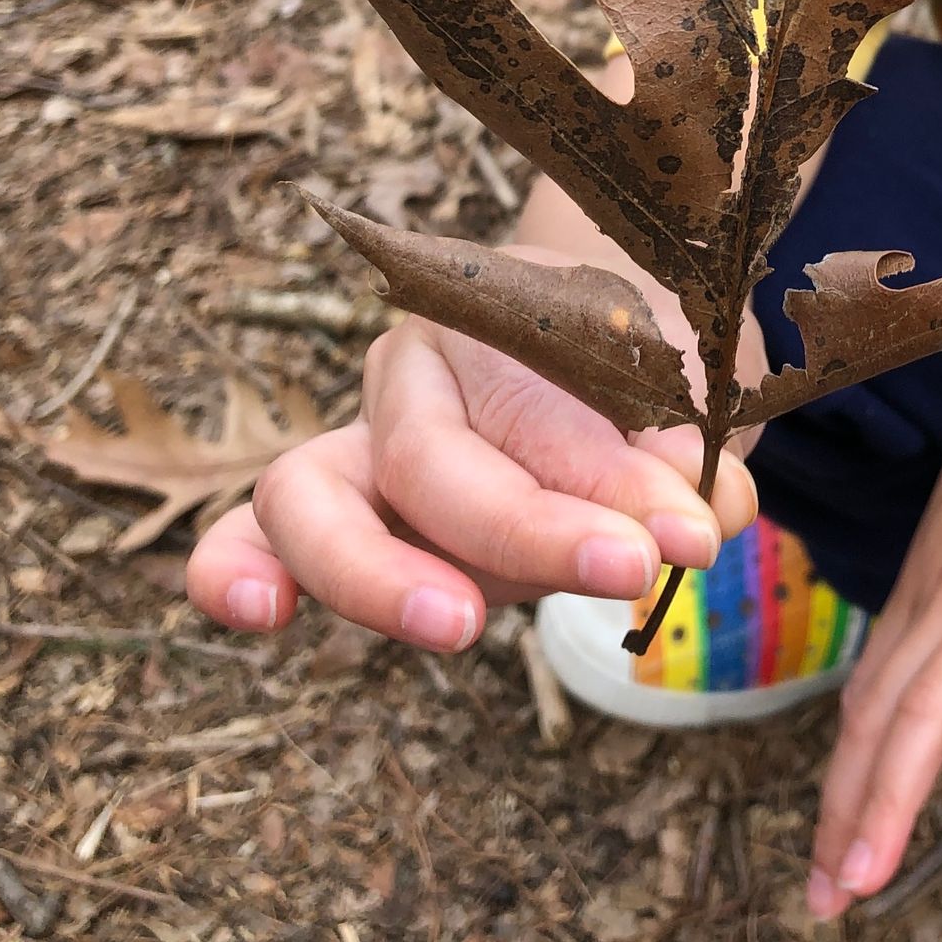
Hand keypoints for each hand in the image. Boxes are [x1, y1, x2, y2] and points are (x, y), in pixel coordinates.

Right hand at [185, 247, 758, 648]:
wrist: (597, 343)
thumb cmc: (641, 356)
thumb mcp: (688, 377)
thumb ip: (690, 438)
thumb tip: (703, 512)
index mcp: (492, 317)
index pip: (542, 409)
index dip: (618, 483)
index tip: (694, 529)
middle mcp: (408, 380)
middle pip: (430, 461)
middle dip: (526, 529)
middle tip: (625, 569)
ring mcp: (359, 452)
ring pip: (308, 501)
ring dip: (376, 575)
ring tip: (452, 625)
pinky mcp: (338, 523)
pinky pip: (258, 538)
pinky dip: (239, 570)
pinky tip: (259, 613)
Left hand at [806, 308, 941, 915]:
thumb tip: (941, 665)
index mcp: (925, 596)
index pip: (868, 706)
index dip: (841, 785)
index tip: (821, 857)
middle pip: (885, 721)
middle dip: (847, 814)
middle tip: (824, 899)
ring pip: (935, 709)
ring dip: (896, 796)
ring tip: (867, 873)